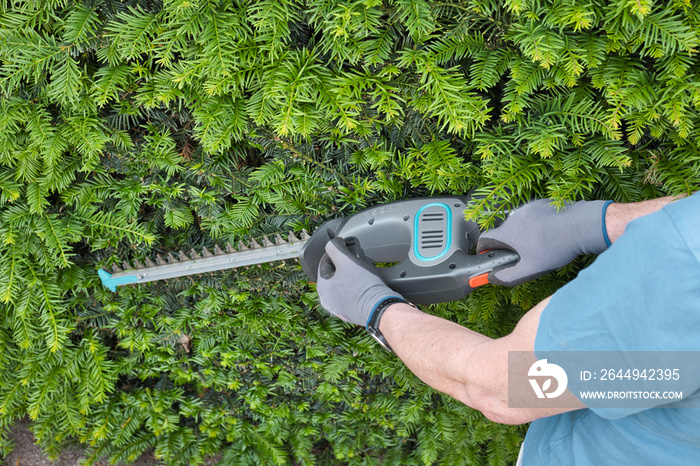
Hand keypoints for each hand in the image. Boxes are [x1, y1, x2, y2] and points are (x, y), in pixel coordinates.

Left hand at [317, 237, 402, 326]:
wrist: (380, 308)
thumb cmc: (363, 285)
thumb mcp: (346, 259)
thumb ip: (335, 247)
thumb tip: (333, 242)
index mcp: (323, 287)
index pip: (325, 260)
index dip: (338, 251)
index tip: (349, 249)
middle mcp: (328, 299)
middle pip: (335, 272)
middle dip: (348, 263)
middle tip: (360, 261)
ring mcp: (339, 307)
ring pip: (344, 282)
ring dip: (354, 273)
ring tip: (366, 272)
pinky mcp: (351, 311)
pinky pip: (352, 293)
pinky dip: (358, 286)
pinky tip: (367, 283)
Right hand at [476, 199, 611, 285]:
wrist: (581, 226)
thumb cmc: (554, 248)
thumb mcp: (530, 269)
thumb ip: (507, 276)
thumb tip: (492, 278)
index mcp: (507, 232)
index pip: (484, 238)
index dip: (483, 249)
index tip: (487, 255)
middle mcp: (513, 217)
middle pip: (503, 231)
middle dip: (507, 243)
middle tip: (520, 256)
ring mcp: (528, 207)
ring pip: (518, 223)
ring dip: (522, 233)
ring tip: (539, 245)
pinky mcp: (542, 203)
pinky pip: (532, 215)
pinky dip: (535, 224)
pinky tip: (550, 233)